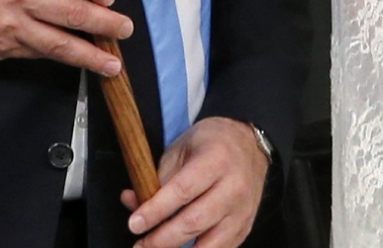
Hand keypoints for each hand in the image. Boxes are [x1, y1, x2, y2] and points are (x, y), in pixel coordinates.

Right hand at [0, 0, 132, 75]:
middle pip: (71, 12)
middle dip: (104, 24)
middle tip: (125, 29)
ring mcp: (8, 26)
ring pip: (58, 44)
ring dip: (90, 55)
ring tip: (112, 63)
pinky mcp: (0, 49)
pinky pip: (37, 53)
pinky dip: (59, 56)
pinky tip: (76, 59)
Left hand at [122, 117, 269, 247]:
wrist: (249, 145)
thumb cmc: (212, 144)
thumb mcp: (182, 148)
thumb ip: (157, 177)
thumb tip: (132, 203)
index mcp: (216, 160)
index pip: (182, 191)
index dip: (155, 211)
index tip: (135, 223)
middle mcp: (234, 187)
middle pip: (194, 221)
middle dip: (161, 238)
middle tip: (140, 244)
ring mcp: (242, 211)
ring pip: (209, 244)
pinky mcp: (245, 227)